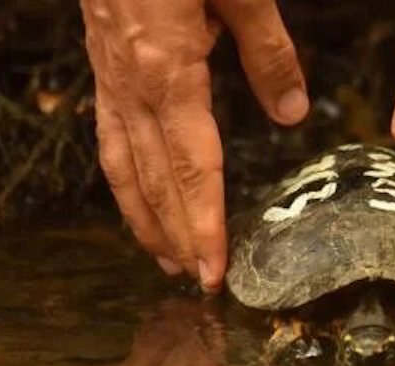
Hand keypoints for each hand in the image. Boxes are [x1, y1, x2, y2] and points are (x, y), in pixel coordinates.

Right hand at [80, 0, 308, 290]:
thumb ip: (267, 52)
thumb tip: (291, 112)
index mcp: (168, 69)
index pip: (191, 168)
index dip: (205, 225)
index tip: (217, 271)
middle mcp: (131, 84)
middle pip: (154, 180)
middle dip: (176, 237)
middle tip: (197, 285)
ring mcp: (110, 76)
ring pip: (124, 165)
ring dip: (144, 217)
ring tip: (166, 258)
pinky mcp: (104, 64)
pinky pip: (111, 135)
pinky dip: (126, 176)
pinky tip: (139, 193)